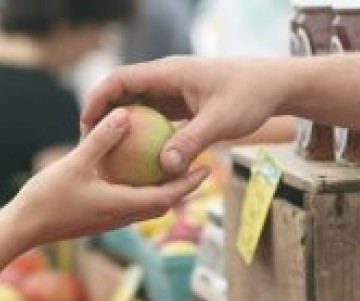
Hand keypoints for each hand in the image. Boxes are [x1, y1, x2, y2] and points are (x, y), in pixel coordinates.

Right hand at [6, 108, 208, 246]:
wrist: (22, 229)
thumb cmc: (47, 198)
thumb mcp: (75, 163)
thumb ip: (101, 140)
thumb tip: (125, 115)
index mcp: (122, 206)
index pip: (166, 197)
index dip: (189, 183)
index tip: (207, 168)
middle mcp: (121, 216)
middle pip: (162, 203)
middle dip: (183, 187)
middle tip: (199, 166)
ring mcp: (110, 220)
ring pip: (146, 205)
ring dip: (163, 189)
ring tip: (172, 167)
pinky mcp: (98, 218)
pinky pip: (128, 203)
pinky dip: (140, 189)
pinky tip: (134, 172)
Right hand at [81, 56, 286, 176]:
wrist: (274, 86)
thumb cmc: (250, 96)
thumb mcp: (221, 121)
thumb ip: (192, 142)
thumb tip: (165, 169)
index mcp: (169, 73)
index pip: (120, 80)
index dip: (97, 100)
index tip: (85, 125)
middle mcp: (166, 79)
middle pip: (123, 94)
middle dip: (103, 117)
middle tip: (89, 147)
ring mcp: (173, 92)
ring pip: (137, 108)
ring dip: (122, 129)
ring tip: (107, 157)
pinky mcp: (182, 105)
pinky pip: (154, 119)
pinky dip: (143, 136)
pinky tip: (138, 162)